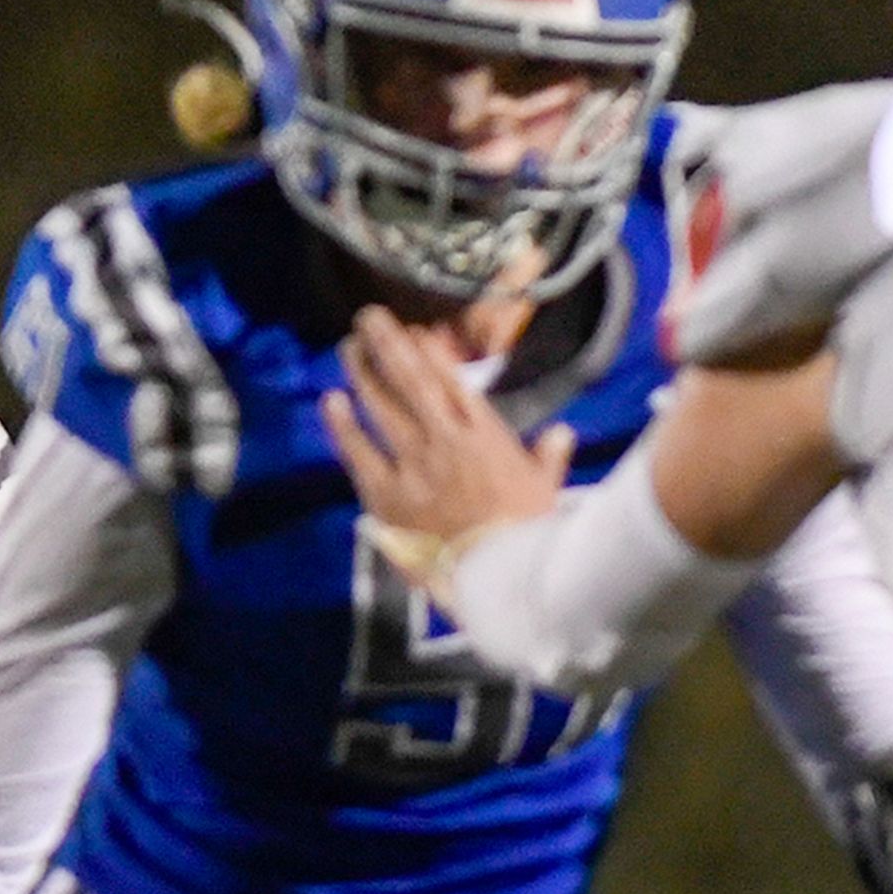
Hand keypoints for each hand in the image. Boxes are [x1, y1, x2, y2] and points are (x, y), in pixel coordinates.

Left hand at [321, 307, 573, 597]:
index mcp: (485, 434)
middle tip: (368, 317)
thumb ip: (549, 458)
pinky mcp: (387, 492)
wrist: (501, 577)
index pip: (452, 381)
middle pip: (410, 379)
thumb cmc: (529, 535)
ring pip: (381, 406)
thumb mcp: (546, 489)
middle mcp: (446, 439)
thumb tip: (562, 435)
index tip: (414, 331)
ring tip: (347, 347)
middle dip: (388, 343)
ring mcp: (413, 463)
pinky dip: (342, 424)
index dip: (429, 352)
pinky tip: (330, 399)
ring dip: (362, 372)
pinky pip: (358, 451)